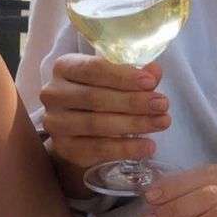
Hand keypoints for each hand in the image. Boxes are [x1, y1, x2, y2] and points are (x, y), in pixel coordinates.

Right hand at [41, 54, 170, 168]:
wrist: (80, 126)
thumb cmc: (102, 92)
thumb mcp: (117, 78)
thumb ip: (137, 75)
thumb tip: (155, 71)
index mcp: (65, 67)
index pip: (94, 68)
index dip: (123, 76)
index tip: (151, 82)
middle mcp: (54, 93)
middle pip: (96, 98)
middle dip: (134, 102)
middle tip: (163, 104)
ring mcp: (56, 122)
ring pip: (97, 124)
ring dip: (134, 124)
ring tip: (162, 123)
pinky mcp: (64, 147)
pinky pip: (98, 149)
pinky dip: (126, 148)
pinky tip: (148, 146)